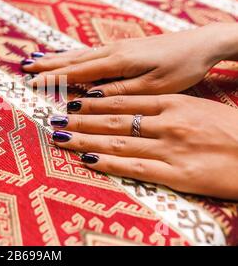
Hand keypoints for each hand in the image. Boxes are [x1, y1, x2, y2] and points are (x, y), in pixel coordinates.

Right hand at [24, 23, 237, 95]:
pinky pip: (90, 52)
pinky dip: (73, 55)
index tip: (31, 82)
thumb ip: (119, 92)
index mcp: (117, 63)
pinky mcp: (123, 47)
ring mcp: (116, 47)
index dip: (53, 78)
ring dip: (56, 58)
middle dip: (47, 64)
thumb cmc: (181, 67)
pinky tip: (68, 56)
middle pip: (72, 59)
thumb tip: (89, 97)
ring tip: (36, 59)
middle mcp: (112, 51)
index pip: (77, 72)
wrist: (202, 44)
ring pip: (79, 53)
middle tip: (23, 68)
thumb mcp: (152, 87)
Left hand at [50, 94, 237, 199]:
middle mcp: (167, 123)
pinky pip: (133, 167)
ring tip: (61, 137)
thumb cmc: (231, 129)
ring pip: (117, 142)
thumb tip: (133, 107)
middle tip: (54, 119)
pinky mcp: (176, 173)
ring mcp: (170, 148)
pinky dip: (106, 163)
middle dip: (80, 119)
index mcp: (173, 103)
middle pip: (113, 120)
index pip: (123, 101)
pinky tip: (86, 160)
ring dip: (85, 139)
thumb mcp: (197, 106)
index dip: (93, 102)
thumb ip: (164, 106)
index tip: (71, 101)